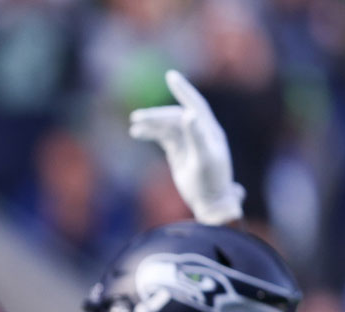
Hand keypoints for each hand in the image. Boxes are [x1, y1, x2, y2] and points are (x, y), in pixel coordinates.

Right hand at [129, 70, 242, 225]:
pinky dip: (150, 133)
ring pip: (167, 126)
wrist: (210, 201)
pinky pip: (163, 136)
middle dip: (156, 115)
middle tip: (136, 117)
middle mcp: (199, 132)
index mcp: (209, 130)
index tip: (171, 76)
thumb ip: (196, 136)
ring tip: (134, 125)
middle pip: (175, 116)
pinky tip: (137, 133)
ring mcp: (188, 141)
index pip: (195, 104)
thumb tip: (188, 114)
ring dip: (151, 124)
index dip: (183, 90)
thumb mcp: (203, 158)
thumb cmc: (210, 181)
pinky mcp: (179, 151)